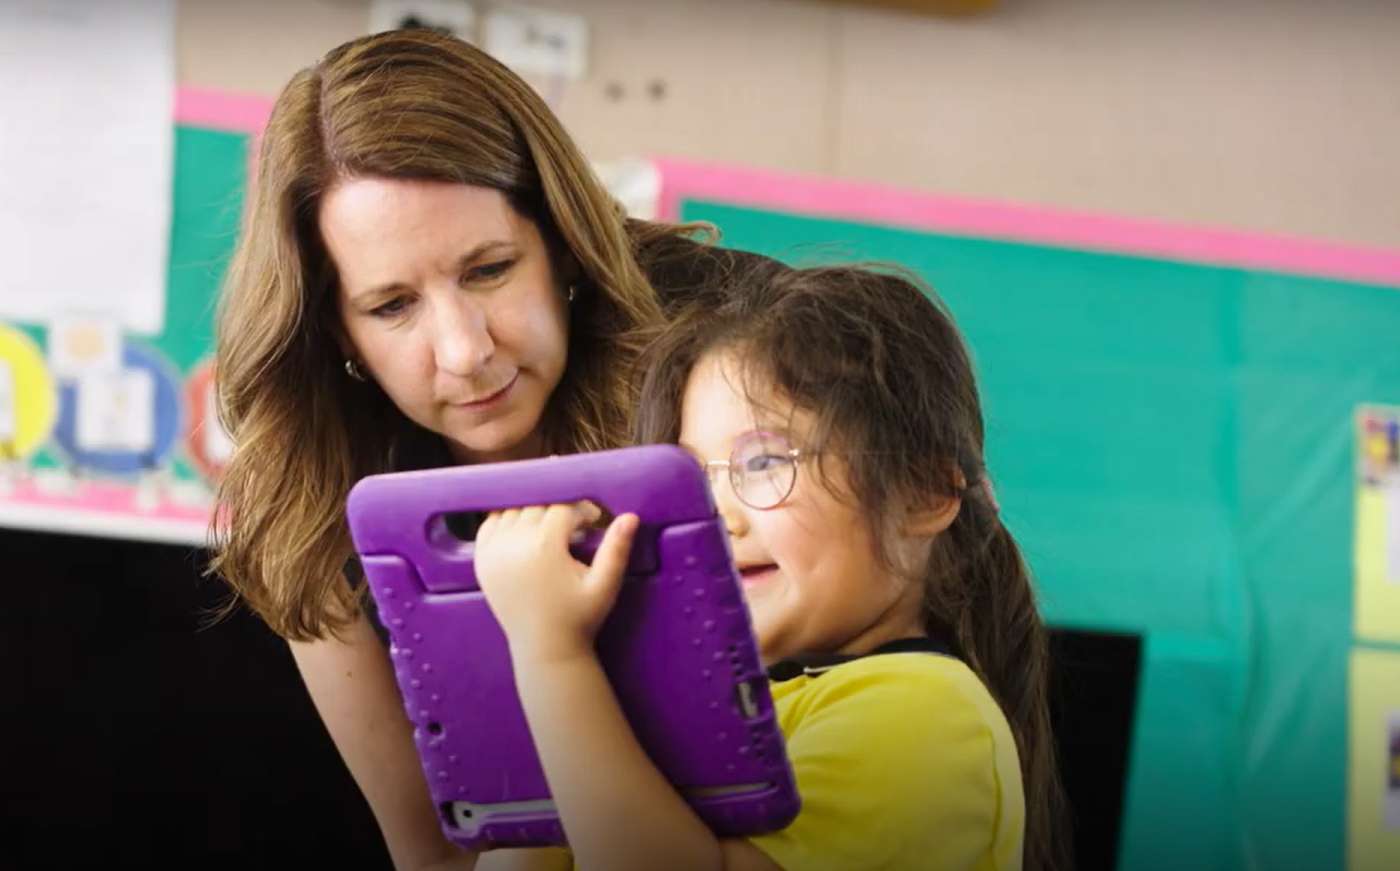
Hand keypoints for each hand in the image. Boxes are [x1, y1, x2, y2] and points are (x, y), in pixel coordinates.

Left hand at [475, 503, 638, 664]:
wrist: (544, 648)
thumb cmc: (579, 617)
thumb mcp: (604, 585)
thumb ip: (617, 548)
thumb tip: (631, 517)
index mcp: (543, 546)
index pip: (563, 507)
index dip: (581, 510)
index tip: (592, 521)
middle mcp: (513, 544)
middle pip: (538, 505)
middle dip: (558, 510)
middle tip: (574, 528)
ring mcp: (492, 552)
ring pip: (513, 510)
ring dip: (533, 513)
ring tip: (550, 532)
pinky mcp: (481, 561)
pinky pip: (490, 524)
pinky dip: (505, 521)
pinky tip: (523, 533)